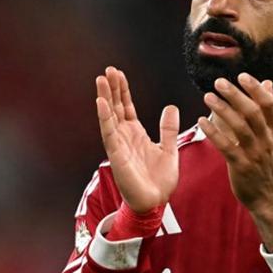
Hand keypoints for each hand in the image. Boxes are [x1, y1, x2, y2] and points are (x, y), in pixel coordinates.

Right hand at [96, 66, 178, 212]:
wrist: (156, 202)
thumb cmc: (159, 180)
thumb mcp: (169, 149)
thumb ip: (167, 129)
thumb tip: (171, 107)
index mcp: (136, 134)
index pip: (126, 107)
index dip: (123, 90)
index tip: (119, 74)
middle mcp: (124, 137)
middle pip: (115, 107)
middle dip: (112, 89)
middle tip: (108, 70)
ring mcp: (119, 145)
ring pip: (109, 116)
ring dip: (105, 98)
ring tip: (101, 80)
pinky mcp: (116, 155)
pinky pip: (109, 133)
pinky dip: (105, 117)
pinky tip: (101, 102)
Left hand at [197, 73, 272, 251]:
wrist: (269, 198)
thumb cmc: (267, 165)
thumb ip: (267, 111)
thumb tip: (267, 83)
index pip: (269, 105)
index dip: (256, 89)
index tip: (242, 75)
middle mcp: (266, 140)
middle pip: (252, 112)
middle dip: (236, 95)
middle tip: (219, 82)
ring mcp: (254, 154)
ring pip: (239, 127)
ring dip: (222, 110)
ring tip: (208, 97)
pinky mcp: (241, 166)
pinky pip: (226, 146)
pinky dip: (213, 132)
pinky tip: (201, 122)